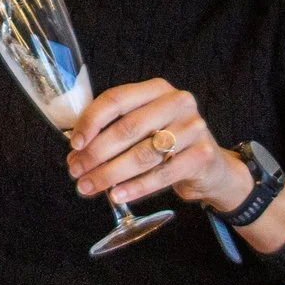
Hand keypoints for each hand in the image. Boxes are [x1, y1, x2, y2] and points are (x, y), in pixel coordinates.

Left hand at [66, 79, 253, 211]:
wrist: (209, 166)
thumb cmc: (166, 143)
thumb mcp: (143, 127)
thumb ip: (111, 133)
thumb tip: (75, 154)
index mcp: (157, 88)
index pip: (116, 98)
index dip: (91, 121)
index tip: (75, 144)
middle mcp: (177, 102)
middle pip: (127, 128)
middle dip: (96, 153)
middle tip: (76, 171)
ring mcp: (193, 127)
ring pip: (142, 154)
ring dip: (110, 174)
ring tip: (89, 187)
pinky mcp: (202, 155)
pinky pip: (162, 174)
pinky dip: (136, 188)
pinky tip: (117, 196)